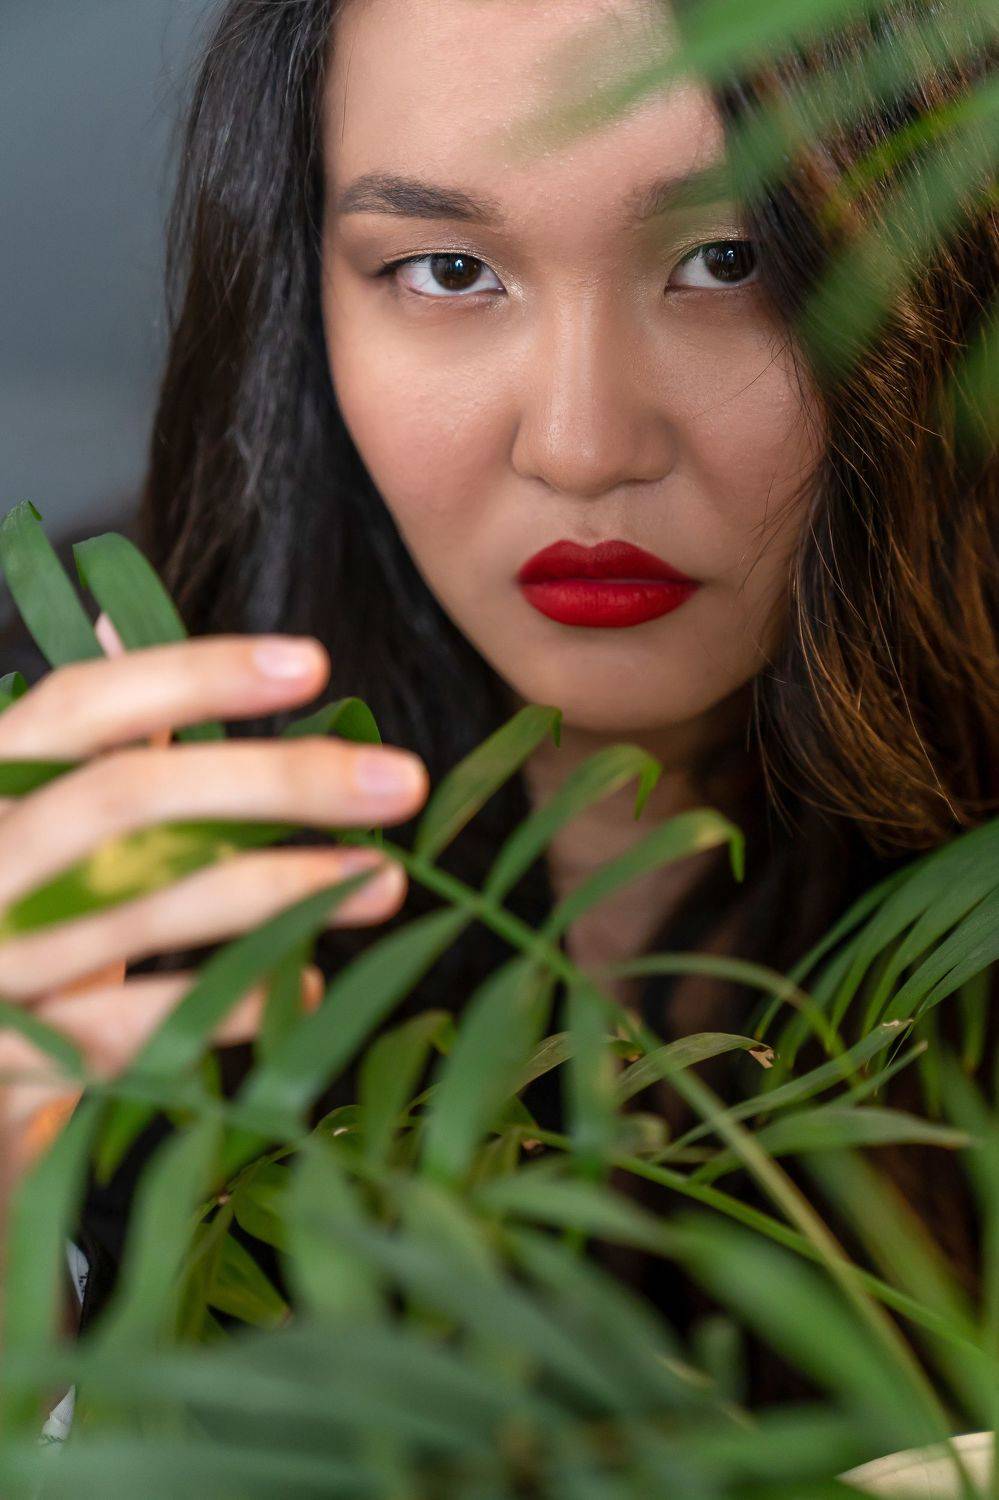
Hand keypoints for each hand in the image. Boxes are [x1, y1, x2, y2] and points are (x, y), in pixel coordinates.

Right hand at [0, 618, 428, 1217]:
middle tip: (400, 781)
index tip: (313, 666)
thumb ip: (75, 739)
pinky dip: (233, 1002)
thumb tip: (113, 618)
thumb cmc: (4, 925)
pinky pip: (139, 1029)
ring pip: (145, 909)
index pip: (80, 705)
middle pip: (127, 798)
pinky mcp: (9, 1061)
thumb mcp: (26, 819)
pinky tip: (311, 982)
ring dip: (283, 889)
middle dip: (274, 781)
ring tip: (385, 880)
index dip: (195, 675)